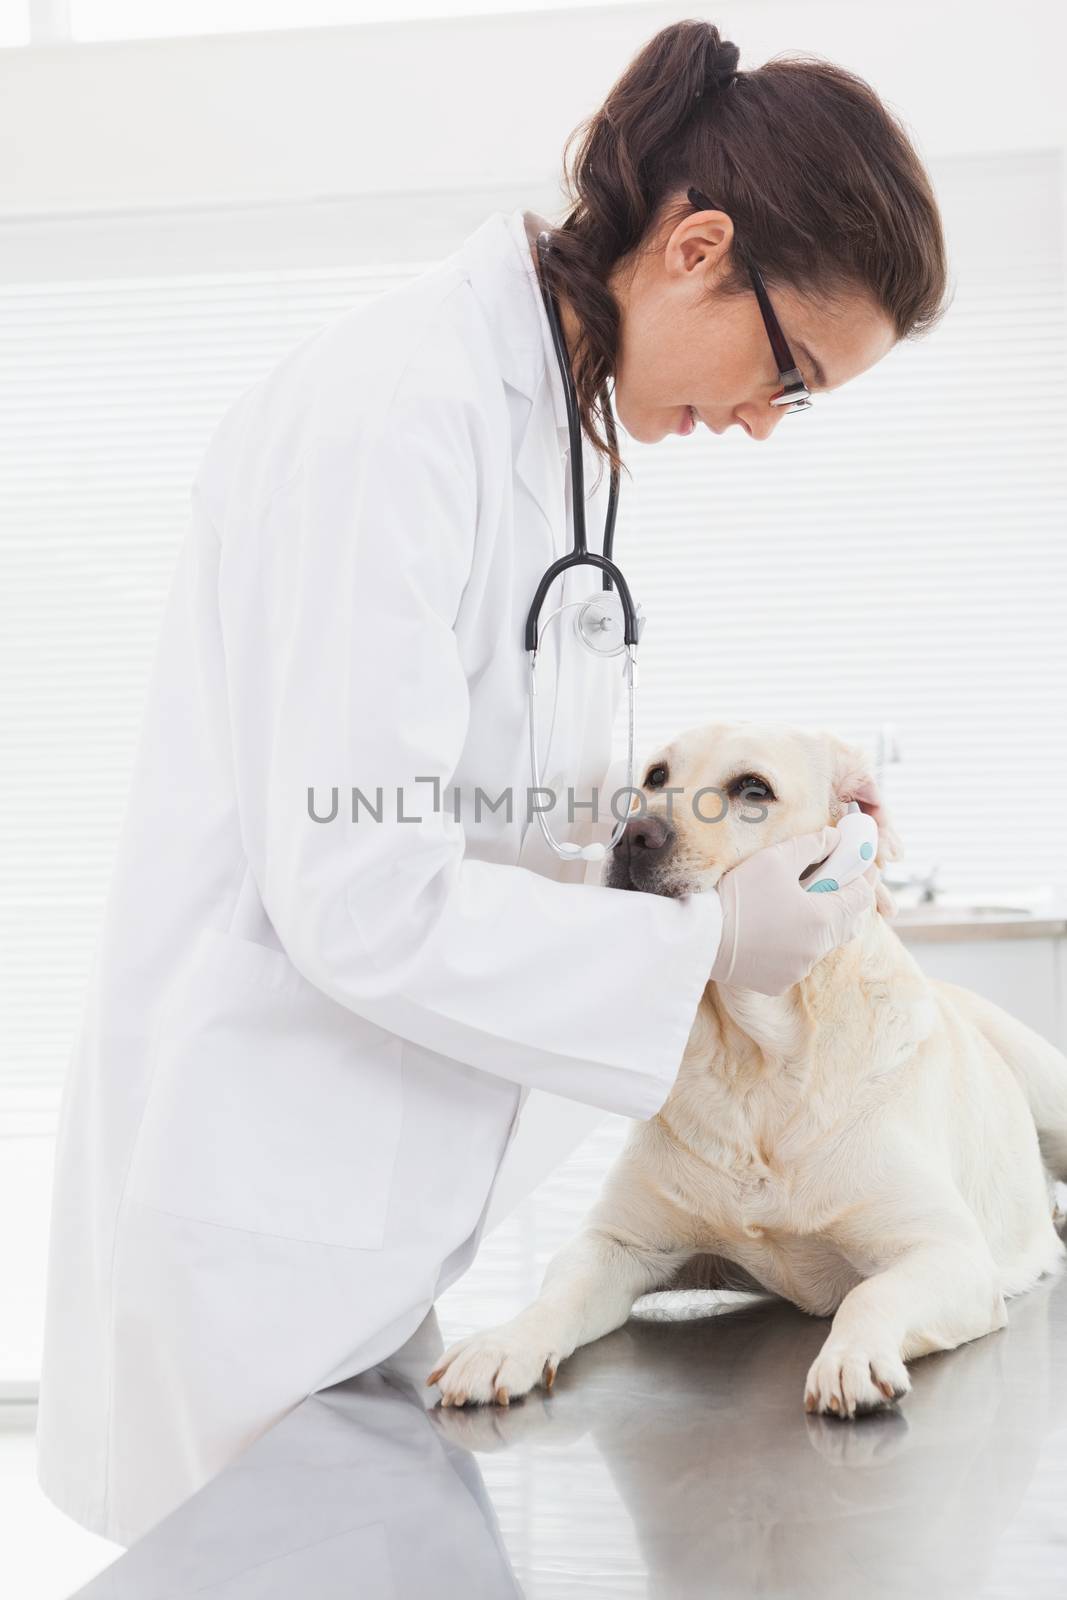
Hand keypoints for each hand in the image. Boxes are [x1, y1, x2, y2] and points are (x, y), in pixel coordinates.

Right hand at [709, 827, 878, 995]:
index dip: (862, 876)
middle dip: (843, 901)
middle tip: (827, 883)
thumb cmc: (739, 895)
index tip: (855, 864)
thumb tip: (835, 838)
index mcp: (824, 917)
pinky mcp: (779, 982)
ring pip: (823, 943)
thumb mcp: (776, 859)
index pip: (863, 896)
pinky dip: (793, 945)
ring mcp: (799, 969)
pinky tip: (772, 931)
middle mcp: (818, 948)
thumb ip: (812, 845)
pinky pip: (798, 961)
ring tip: (792, 906)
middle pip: (848, 923)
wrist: (702, 938)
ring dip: (817, 924)